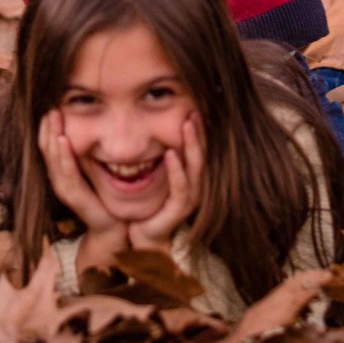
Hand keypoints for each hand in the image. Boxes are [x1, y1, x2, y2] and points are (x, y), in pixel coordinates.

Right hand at [38, 109, 119, 234]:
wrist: (113, 227)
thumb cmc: (104, 196)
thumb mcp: (93, 168)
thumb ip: (87, 151)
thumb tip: (89, 124)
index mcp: (61, 170)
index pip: (48, 144)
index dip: (47, 125)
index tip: (51, 103)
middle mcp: (58, 178)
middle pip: (46, 147)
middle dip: (47, 125)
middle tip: (50, 103)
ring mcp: (65, 188)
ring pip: (53, 158)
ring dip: (52, 135)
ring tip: (53, 115)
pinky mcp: (74, 197)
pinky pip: (67, 173)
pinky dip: (64, 155)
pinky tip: (63, 139)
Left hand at [129, 114, 204, 250]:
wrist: (142, 234)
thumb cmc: (147, 203)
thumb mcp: (154, 174)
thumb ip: (158, 154)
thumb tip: (150, 127)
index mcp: (189, 175)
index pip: (197, 148)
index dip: (196, 129)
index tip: (192, 107)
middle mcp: (194, 184)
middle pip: (200, 152)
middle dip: (197, 131)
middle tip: (193, 110)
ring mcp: (189, 196)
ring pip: (195, 166)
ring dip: (191, 144)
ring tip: (187, 124)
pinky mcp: (179, 208)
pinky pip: (180, 186)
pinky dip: (176, 169)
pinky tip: (170, 154)